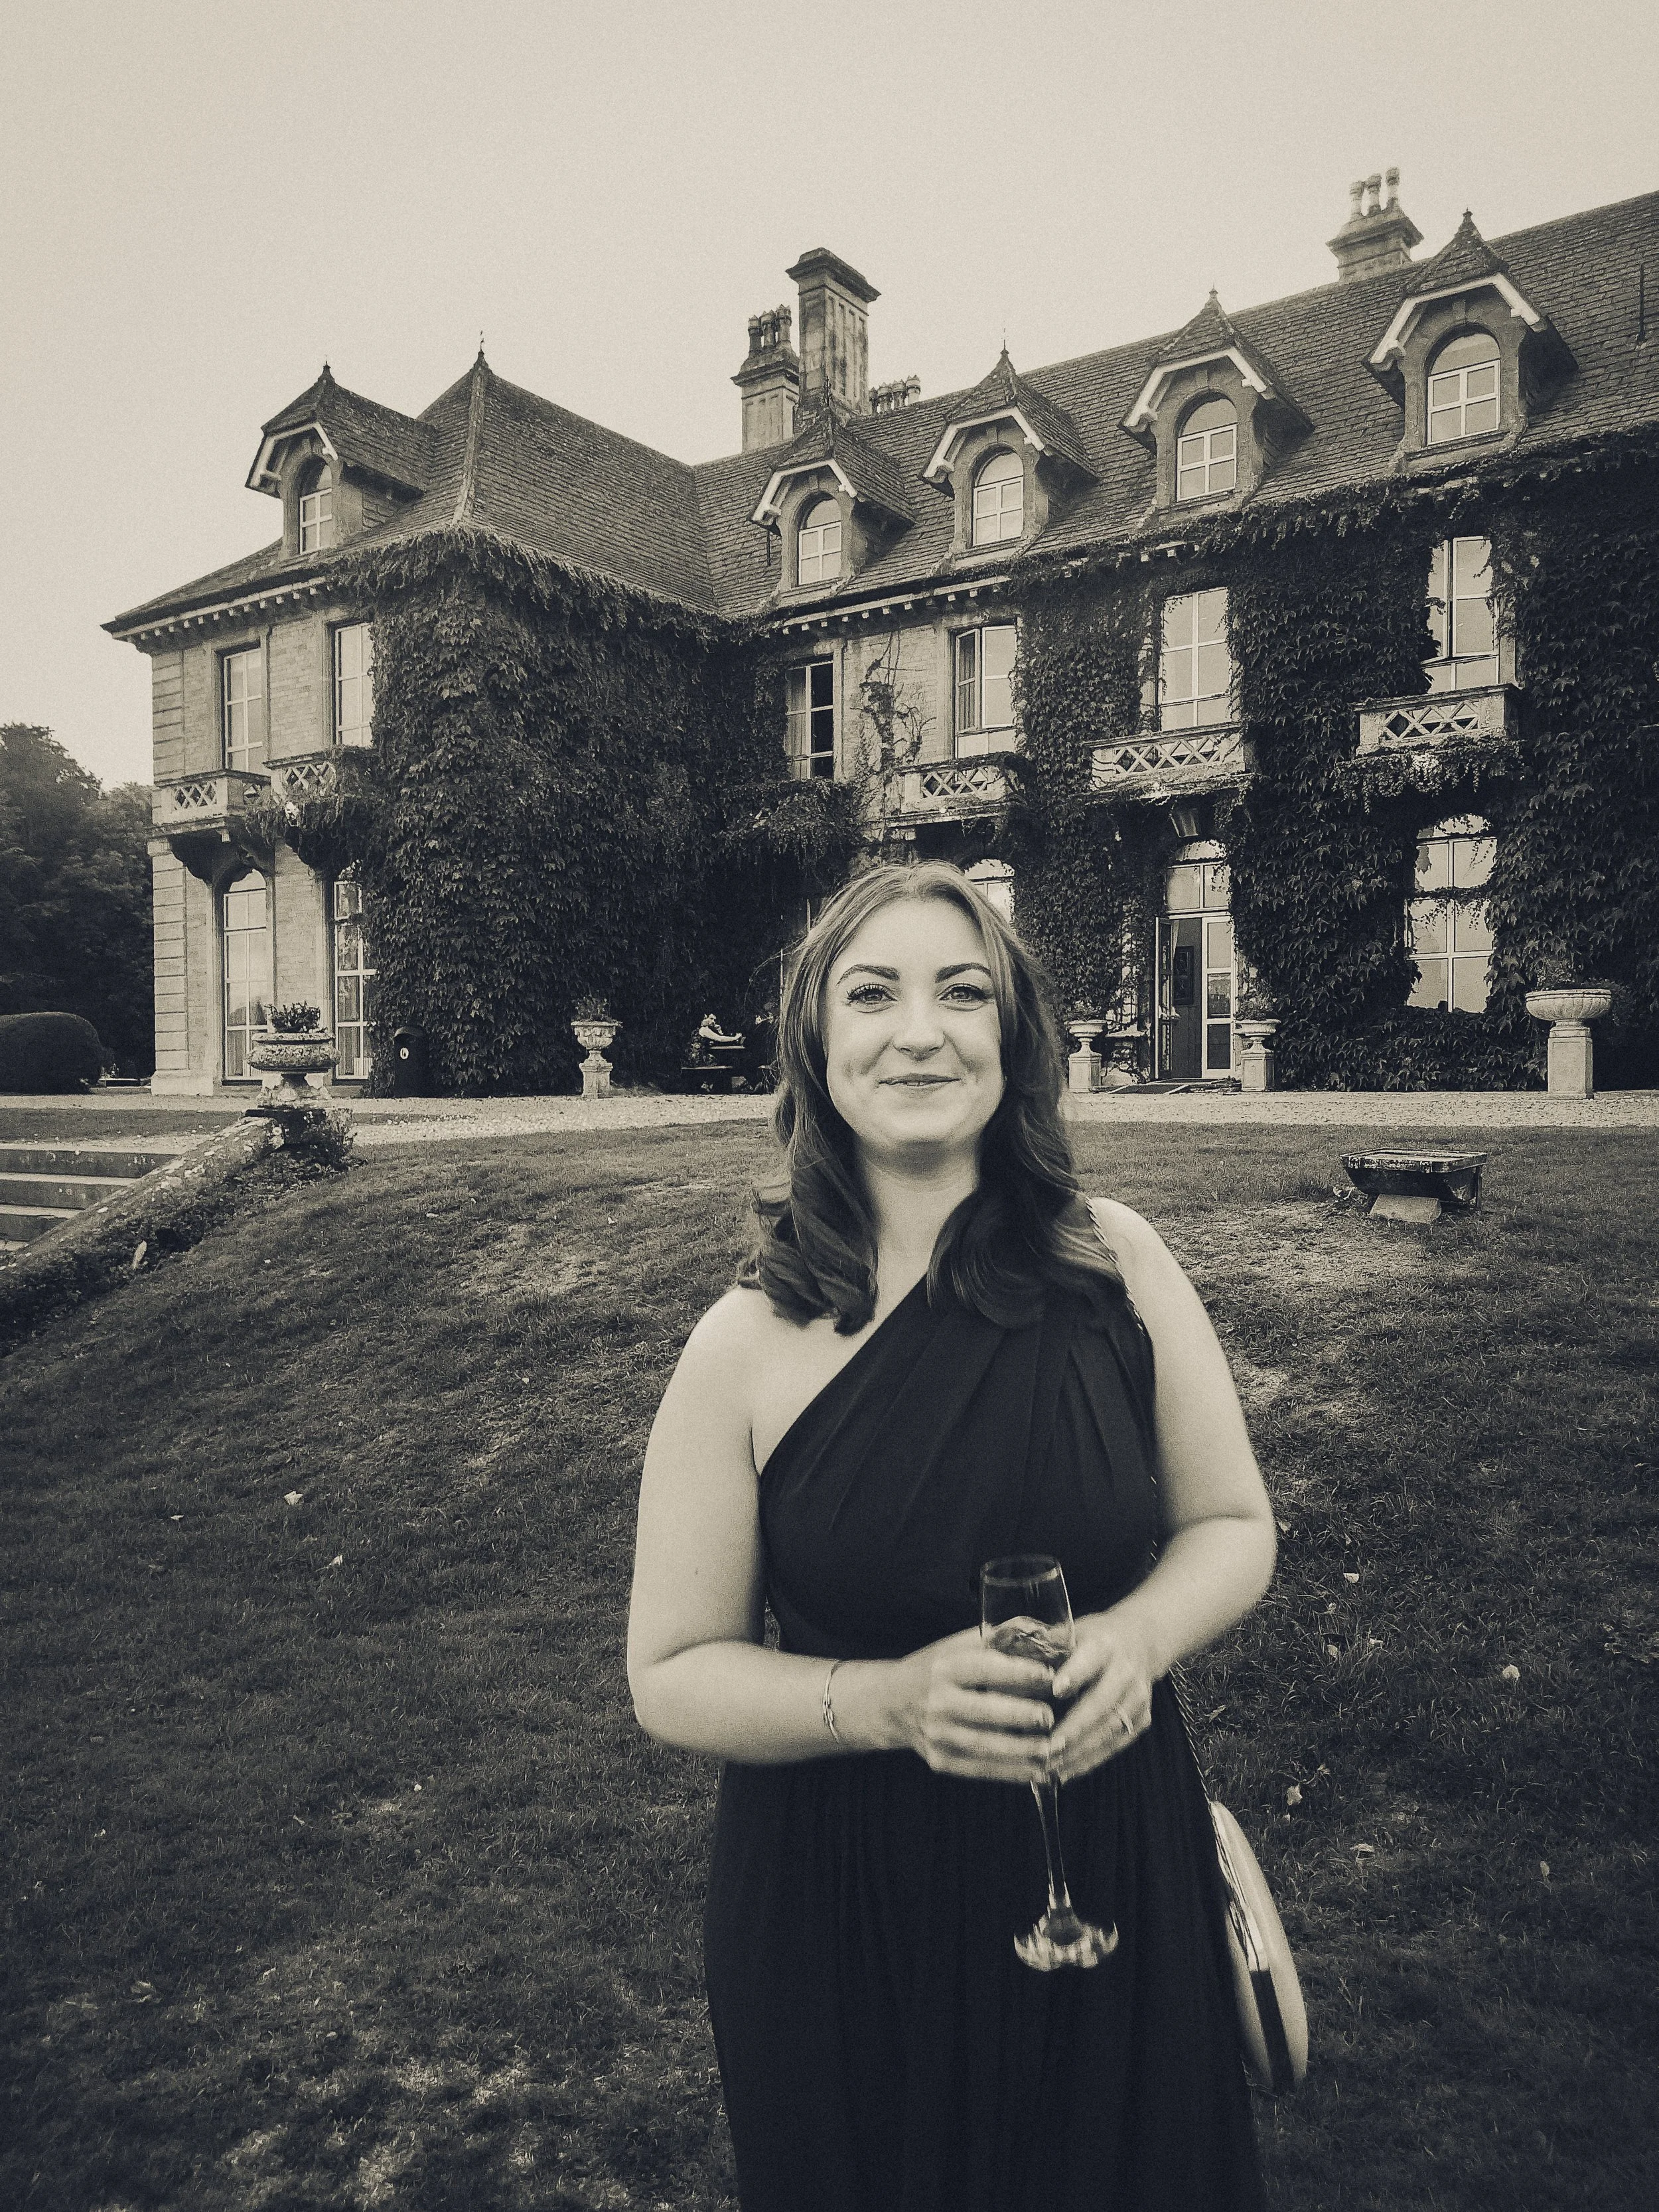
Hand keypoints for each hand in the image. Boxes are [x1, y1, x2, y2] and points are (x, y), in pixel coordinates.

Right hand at [888, 1625, 1057, 1782]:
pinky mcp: (940, 1760)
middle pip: (983, 1711)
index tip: (1048, 1675)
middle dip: (1020, 1715)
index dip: (1017, 1672)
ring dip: (1020, 1750)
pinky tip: (1036, 1772)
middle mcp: (936, 1702)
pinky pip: (979, 1769)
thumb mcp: (955, 1647)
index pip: (983, 1668)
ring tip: (1051, 1749)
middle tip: (1050, 1716)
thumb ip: (995, 1638)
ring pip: (984, 1745)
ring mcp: (936, 1735)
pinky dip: (1009, 1772)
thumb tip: (1040, 1628)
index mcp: (943, 1668)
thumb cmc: (933, 1670)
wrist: (891, 1703)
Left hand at [1046, 1611, 1158, 1783]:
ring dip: (1080, 1751)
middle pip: (1102, 1702)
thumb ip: (1042, 1654)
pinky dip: (1090, 1760)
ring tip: (1050, 1766)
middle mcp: (1125, 1670)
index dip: (1075, 1674)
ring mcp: (1137, 1697)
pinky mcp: (1143, 1719)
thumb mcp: (1069, 1635)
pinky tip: (1065, 1771)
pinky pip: (1115, 1744)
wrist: (1138, 1642)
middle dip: (1075, 1728)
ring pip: (1110, 1729)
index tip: (1056, 1689)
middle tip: (1048, 1748)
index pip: (1090, 1659)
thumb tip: (1000, 1677)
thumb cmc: (1090, 1641)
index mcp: (1103, 1644)